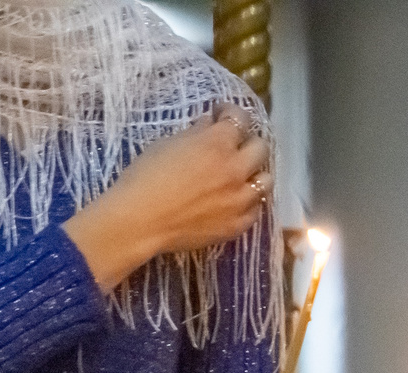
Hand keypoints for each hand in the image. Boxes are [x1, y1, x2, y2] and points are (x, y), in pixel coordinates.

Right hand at [63, 106, 270, 292]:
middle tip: (233, 145)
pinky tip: (234, 199)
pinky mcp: (239, 224)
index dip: (231, 113)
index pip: (240, 119)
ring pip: (266, 180)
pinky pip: (256, 208)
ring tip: (239, 174)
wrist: (141, 220)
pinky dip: (249, 200)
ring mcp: (241, 199)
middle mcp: (236, 169)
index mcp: (218, 144)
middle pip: (261, 148)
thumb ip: (196, 133)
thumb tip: (210, 123)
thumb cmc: (146, 176)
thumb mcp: (168, 144)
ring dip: (254, 172)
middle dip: (247, 141)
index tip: (222, 115)